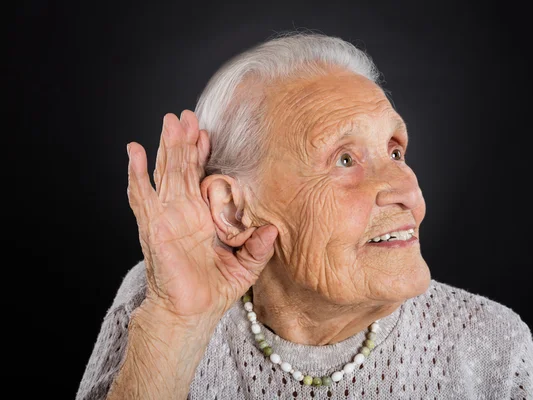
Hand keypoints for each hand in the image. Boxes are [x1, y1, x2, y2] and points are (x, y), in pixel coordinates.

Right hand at [126, 110, 277, 325]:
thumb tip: (273, 230)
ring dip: (165, 148)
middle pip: (181, 168)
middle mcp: (182, 212)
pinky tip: (134, 152)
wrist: (191, 314)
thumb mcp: (245, 267)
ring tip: (168, 122)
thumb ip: (258, 248)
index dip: (202, 155)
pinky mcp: (153, 227)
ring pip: (165, 174)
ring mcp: (166, 217)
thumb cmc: (214, 291)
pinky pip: (142, 196)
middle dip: (183, 141)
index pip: (200, 177)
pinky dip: (136, 174)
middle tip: (185, 115)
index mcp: (203, 217)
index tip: (206, 132)